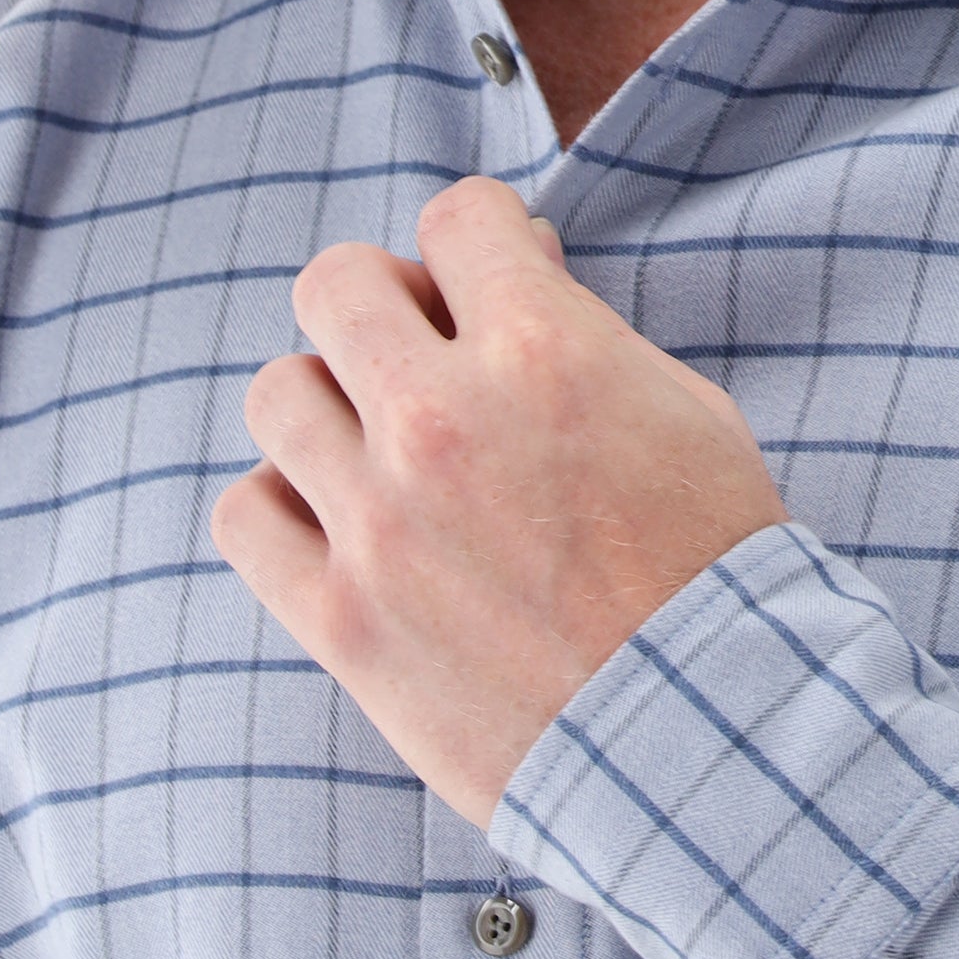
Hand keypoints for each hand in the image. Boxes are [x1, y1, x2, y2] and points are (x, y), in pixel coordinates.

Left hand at [213, 175, 786, 825]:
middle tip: (424, 349)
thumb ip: (587, 332)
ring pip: (277, 392)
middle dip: (384, 299)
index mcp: (542, 349)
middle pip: (335, 284)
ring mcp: (377, 521)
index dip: (479, 236)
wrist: (704, 740)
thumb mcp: (688, 413)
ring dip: (327, 404)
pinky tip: (336, 520)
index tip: (490, 273)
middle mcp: (442, 418)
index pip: (455, 218)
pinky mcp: (339, 618)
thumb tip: (519, 269)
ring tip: (377, 446)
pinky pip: (242, 515)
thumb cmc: (715, 574)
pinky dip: (280, 504)